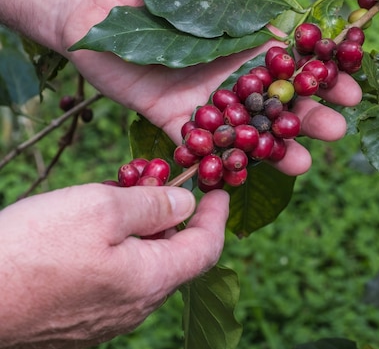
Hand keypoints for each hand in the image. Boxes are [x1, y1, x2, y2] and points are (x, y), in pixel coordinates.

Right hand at [0, 184, 228, 347]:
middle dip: (172, 218)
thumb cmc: (33, 248)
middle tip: (156, 184)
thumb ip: (154, 205)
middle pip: (174, 257)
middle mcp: (135, 307)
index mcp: (152, 280)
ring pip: (142, 267)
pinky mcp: (77, 321)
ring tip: (120, 199)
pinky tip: (91, 231)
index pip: (207, 249)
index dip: (216, 216)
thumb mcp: (102, 208)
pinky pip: (114, 281)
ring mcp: (105, 319)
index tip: (218, 190)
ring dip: (142, 233)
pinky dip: (117, 251)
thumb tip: (186, 204)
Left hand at [58, 0, 361, 175]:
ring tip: (301, 163)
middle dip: (309, 116)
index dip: (325, 75)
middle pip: (279, 100)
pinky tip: (244, 175)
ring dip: (276, 148)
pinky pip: (201, 144)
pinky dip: (221, 161)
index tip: (352, 88)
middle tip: (336, 130)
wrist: (83, 0)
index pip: (296, 61)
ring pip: (248, 128)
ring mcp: (207, 99)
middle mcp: (234, 71)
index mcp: (248, 36)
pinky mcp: (175, 119)